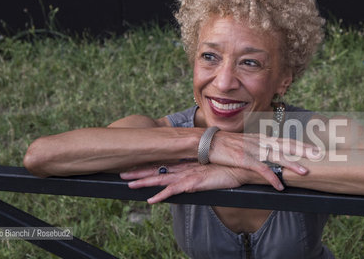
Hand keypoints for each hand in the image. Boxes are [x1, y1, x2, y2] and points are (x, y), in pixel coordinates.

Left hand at [120, 162, 254, 203]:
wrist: (241, 167)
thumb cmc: (227, 167)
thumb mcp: (208, 170)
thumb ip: (197, 172)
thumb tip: (189, 178)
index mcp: (187, 164)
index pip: (163, 164)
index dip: (148, 165)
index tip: (133, 165)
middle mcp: (184, 167)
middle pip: (157, 169)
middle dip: (139, 172)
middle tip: (122, 173)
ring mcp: (188, 174)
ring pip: (161, 178)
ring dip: (144, 182)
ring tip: (129, 184)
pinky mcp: (194, 182)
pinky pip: (174, 190)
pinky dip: (162, 195)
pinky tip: (151, 200)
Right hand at [207, 131, 319, 189]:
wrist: (207, 142)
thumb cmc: (225, 144)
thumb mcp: (245, 143)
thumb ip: (258, 147)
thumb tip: (269, 152)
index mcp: (261, 138)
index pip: (284, 140)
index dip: (300, 144)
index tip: (315, 148)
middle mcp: (259, 141)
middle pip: (285, 145)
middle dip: (303, 150)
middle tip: (319, 155)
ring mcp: (252, 149)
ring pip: (276, 156)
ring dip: (291, 164)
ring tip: (305, 172)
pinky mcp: (243, 159)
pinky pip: (261, 169)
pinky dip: (271, 177)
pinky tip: (279, 186)